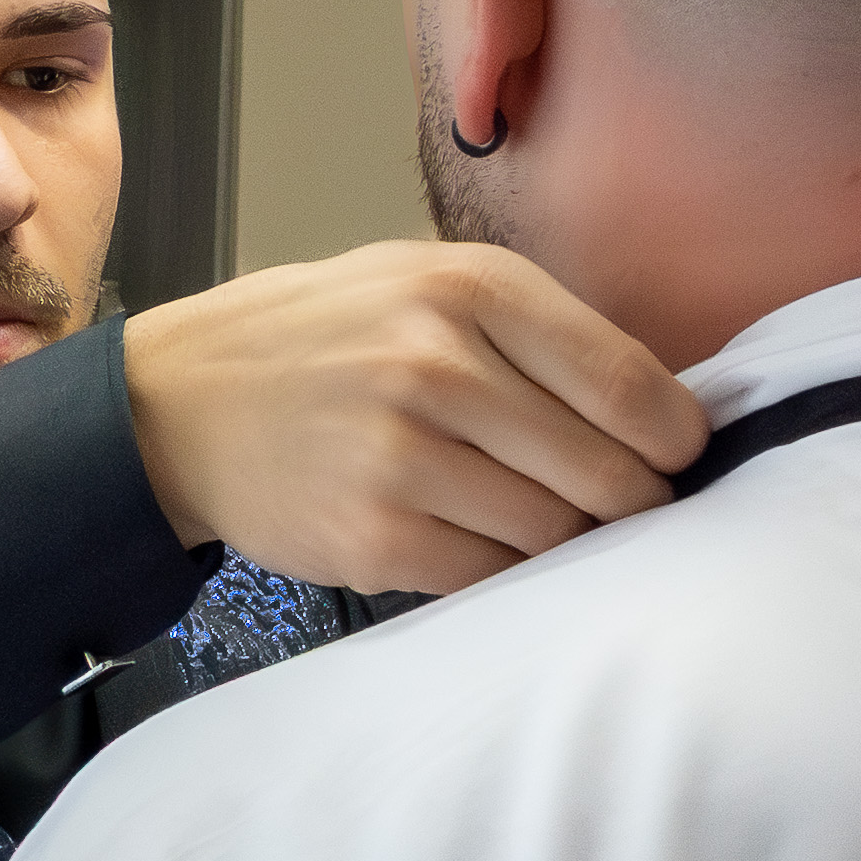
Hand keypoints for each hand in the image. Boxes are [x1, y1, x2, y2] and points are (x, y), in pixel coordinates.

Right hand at [116, 243, 706, 594]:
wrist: (183, 402)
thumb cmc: (330, 340)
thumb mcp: (425, 282)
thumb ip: (535, 332)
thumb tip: (662, 413)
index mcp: (471, 288)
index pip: (628, 383)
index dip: (675, 437)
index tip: (677, 455)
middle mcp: (438, 365)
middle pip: (607, 473)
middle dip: (633, 501)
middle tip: (623, 505)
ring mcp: (402, 456)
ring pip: (555, 534)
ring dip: (568, 541)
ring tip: (542, 520)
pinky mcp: (373, 536)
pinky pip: (491, 577)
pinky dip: (505, 572)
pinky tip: (480, 541)